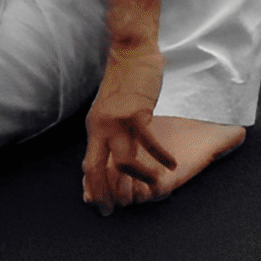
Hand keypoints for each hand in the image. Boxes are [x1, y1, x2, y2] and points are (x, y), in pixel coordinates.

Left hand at [81, 40, 176, 212]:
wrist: (131, 52)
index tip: (102, 206)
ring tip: (155, 185)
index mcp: (94, 127)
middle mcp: (101, 126)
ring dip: (141, 178)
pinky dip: (161, 157)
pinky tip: (172, 164)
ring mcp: (117, 119)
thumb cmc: (124, 82)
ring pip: (124, 161)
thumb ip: (105, 134)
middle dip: (107, 193)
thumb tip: (101, 160)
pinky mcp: (136, 112)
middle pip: (98, 168)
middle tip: (120, 208)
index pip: (89, 165)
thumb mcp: (107, 111)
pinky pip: (149, 142)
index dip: (94, 189)